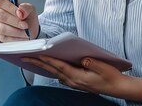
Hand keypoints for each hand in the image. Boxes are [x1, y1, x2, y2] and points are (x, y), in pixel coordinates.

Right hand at [0, 0, 39, 41]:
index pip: (0, 2)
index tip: (20, 13)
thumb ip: (26, 8)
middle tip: (25, 25)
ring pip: (2, 28)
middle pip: (0, 15)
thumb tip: (20, 11)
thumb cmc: (27, 16)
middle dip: (15, 21)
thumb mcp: (30, 9)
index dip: (10, 7)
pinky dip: (16, 38)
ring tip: (25, 32)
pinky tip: (22, 36)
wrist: (30, 29)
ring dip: (16, 31)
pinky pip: (5, 38)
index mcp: (2, 3)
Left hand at [21, 56, 141, 102]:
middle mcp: (73, 81)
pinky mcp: (77, 82)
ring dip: (44, 66)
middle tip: (24, 56)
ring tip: (33, 60)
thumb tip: (83, 59)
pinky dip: (53, 70)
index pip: (58, 66)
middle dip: (38, 63)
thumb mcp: (104, 68)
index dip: (46, 60)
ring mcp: (74, 83)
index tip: (35, 54)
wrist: (117, 87)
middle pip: (52, 70)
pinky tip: (50, 67)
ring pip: (55, 73)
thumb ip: (92, 63)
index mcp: (78, 76)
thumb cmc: (111, 76)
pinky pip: (61, 75)